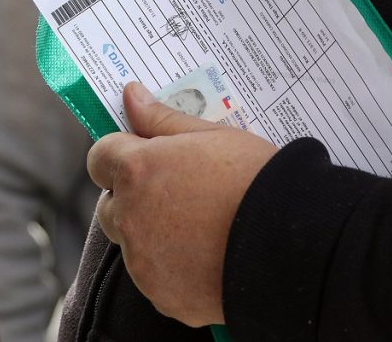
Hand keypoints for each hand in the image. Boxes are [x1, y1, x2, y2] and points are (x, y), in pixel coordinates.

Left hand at [87, 81, 277, 326]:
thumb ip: (163, 119)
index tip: (149, 158)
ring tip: (203, 229)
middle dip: (135, 198)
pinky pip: (156, 278)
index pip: (100, 157)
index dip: (122, 155)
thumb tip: (131, 95)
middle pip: (112, 205)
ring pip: (133, 245)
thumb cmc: (255, 179)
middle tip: (180, 194)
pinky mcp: (162, 296)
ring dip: (153, 236)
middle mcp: (130, 218)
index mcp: (138, 171)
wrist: (291, 244)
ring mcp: (143, 262)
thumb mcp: (213, 136)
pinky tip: (209, 258)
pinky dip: (173, 269)